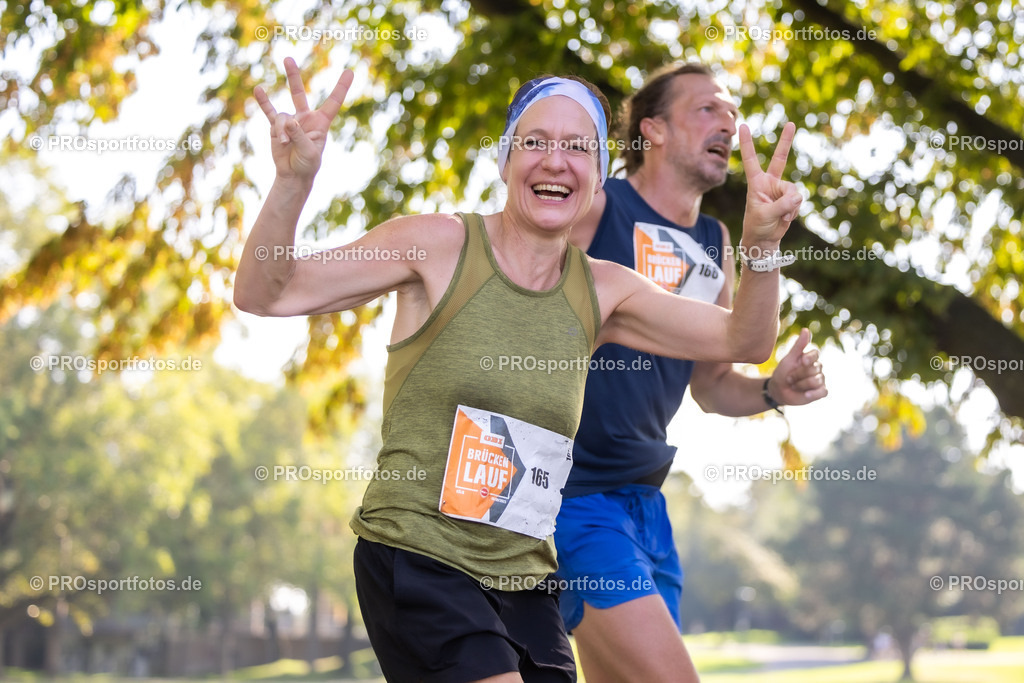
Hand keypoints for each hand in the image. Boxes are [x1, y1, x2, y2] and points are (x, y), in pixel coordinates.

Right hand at [254, 57, 353, 181]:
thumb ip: (299, 135)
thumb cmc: (308, 164)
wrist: (294, 175)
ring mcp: (290, 121)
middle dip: (293, 77)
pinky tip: (258, 91)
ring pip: (282, 118)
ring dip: (282, 132)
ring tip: (285, 144)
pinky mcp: (276, 128)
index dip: (341, 87)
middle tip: (288, 59)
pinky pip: (269, 114)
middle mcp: (305, 118)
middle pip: (298, 93)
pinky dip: (264, 103)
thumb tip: (287, 120)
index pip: (333, 102)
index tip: (349, 72)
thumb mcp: (309, 151)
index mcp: (320, 123)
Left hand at [738, 122, 801, 245]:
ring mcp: (781, 190)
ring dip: (790, 206)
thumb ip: (782, 205)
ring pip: (793, 191)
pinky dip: (794, 211)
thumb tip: (797, 197)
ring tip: (781, 216)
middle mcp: (769, 182)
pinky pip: (798, 201)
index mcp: (756, 183)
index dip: (747, 143)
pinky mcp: (790, 198)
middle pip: (780, 159)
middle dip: (786, 141)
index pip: (751, 160)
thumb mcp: (765, 215)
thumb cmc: (757, 226)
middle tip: (792, 124)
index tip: (743, 126)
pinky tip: (786, 218)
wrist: (764, 239)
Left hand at [767, 328, 827, 406]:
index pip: (815, 354)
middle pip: (813, 369)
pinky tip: (806, 394)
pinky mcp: (821, 391)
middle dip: (797, 375)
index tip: (801, 361)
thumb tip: (806, 329)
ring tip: (794, 385)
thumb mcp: (789, 359)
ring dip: (800, 385)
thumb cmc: (783, 372)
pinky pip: (823, 392)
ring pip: (816, 381)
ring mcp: (820, 379)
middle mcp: (817, 368)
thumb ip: (798, 346)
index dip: (809, 358)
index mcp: (810, 358)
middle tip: (789, 378)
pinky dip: (814, 393)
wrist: (779, 389)